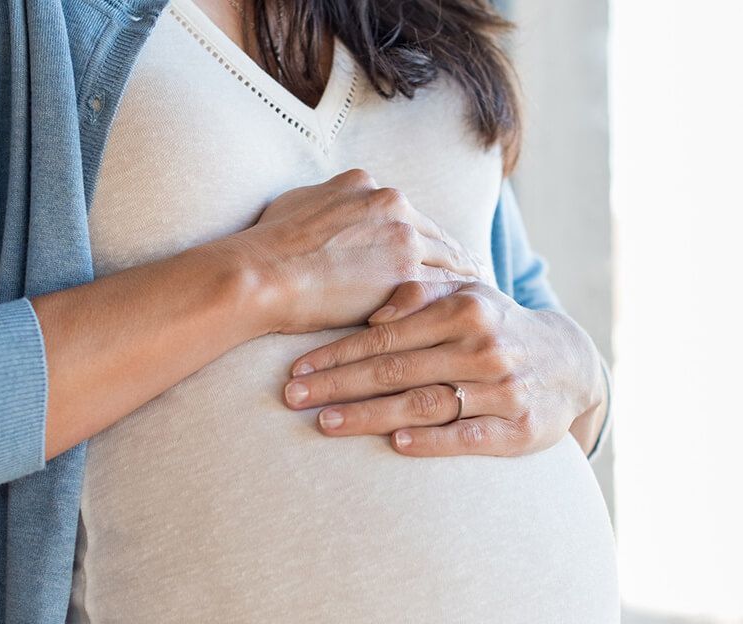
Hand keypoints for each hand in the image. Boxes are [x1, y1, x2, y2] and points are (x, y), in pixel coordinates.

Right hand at [218, 169, 489, 333]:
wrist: (259, 274)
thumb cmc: (266, 247)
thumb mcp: (296, 204)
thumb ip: (326, 204)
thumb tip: (328, 207)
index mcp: (366, 186)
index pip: (410, 215)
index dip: (426, 240)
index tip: (440, 255)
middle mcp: (391, 203)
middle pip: (438, 235)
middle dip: (456, 259)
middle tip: (478, 280)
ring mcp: (402, 236)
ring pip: (450, 259)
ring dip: (468, 281)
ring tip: (482, 303)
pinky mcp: (405, 272)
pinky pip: (444, 287)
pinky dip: (458, 302)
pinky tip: (469, 318)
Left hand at [280, 280, 603, 456]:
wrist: (569, 364)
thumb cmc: (497, 326)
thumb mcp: (467, 296)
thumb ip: (420, 294)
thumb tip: (374, 310)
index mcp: (466, 308)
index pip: (387, 334)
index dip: (338, 353)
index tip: (298, 367)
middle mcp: (485, 347)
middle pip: (397, 370)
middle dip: (339, 384)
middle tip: (294, 397)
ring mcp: (503, 390)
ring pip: (425, 403)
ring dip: (371, 415)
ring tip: (326, 422)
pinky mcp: (519, 429)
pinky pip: (467, 435)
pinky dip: (432, 440)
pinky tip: (396, 444)